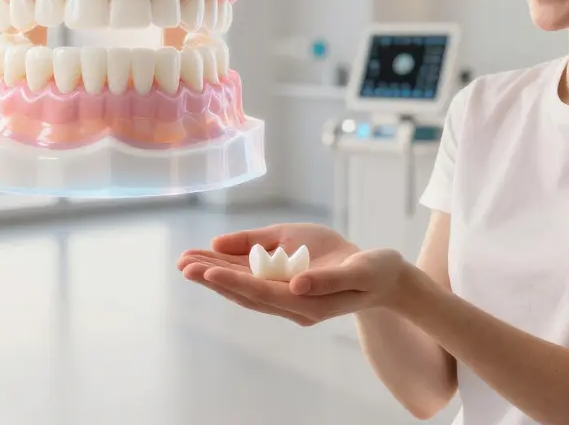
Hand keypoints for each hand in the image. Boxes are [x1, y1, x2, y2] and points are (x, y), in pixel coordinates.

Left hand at [176, 223, 412, 325]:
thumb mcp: (358, 268)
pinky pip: (255, 282)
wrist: (385, 280)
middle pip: (246, 293)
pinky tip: (212, 261)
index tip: (207, 268)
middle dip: (214, 277)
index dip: (233, 280)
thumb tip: (294, 284)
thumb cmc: (374, 270)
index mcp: (311, 304)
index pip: (263, 292)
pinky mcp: (287, 291)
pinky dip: (232, 271)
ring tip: (186, 261)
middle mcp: (294, 307)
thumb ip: (325, 276)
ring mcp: (289, 301)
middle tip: (183, 263)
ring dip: (216, 275)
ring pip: (246, 289)